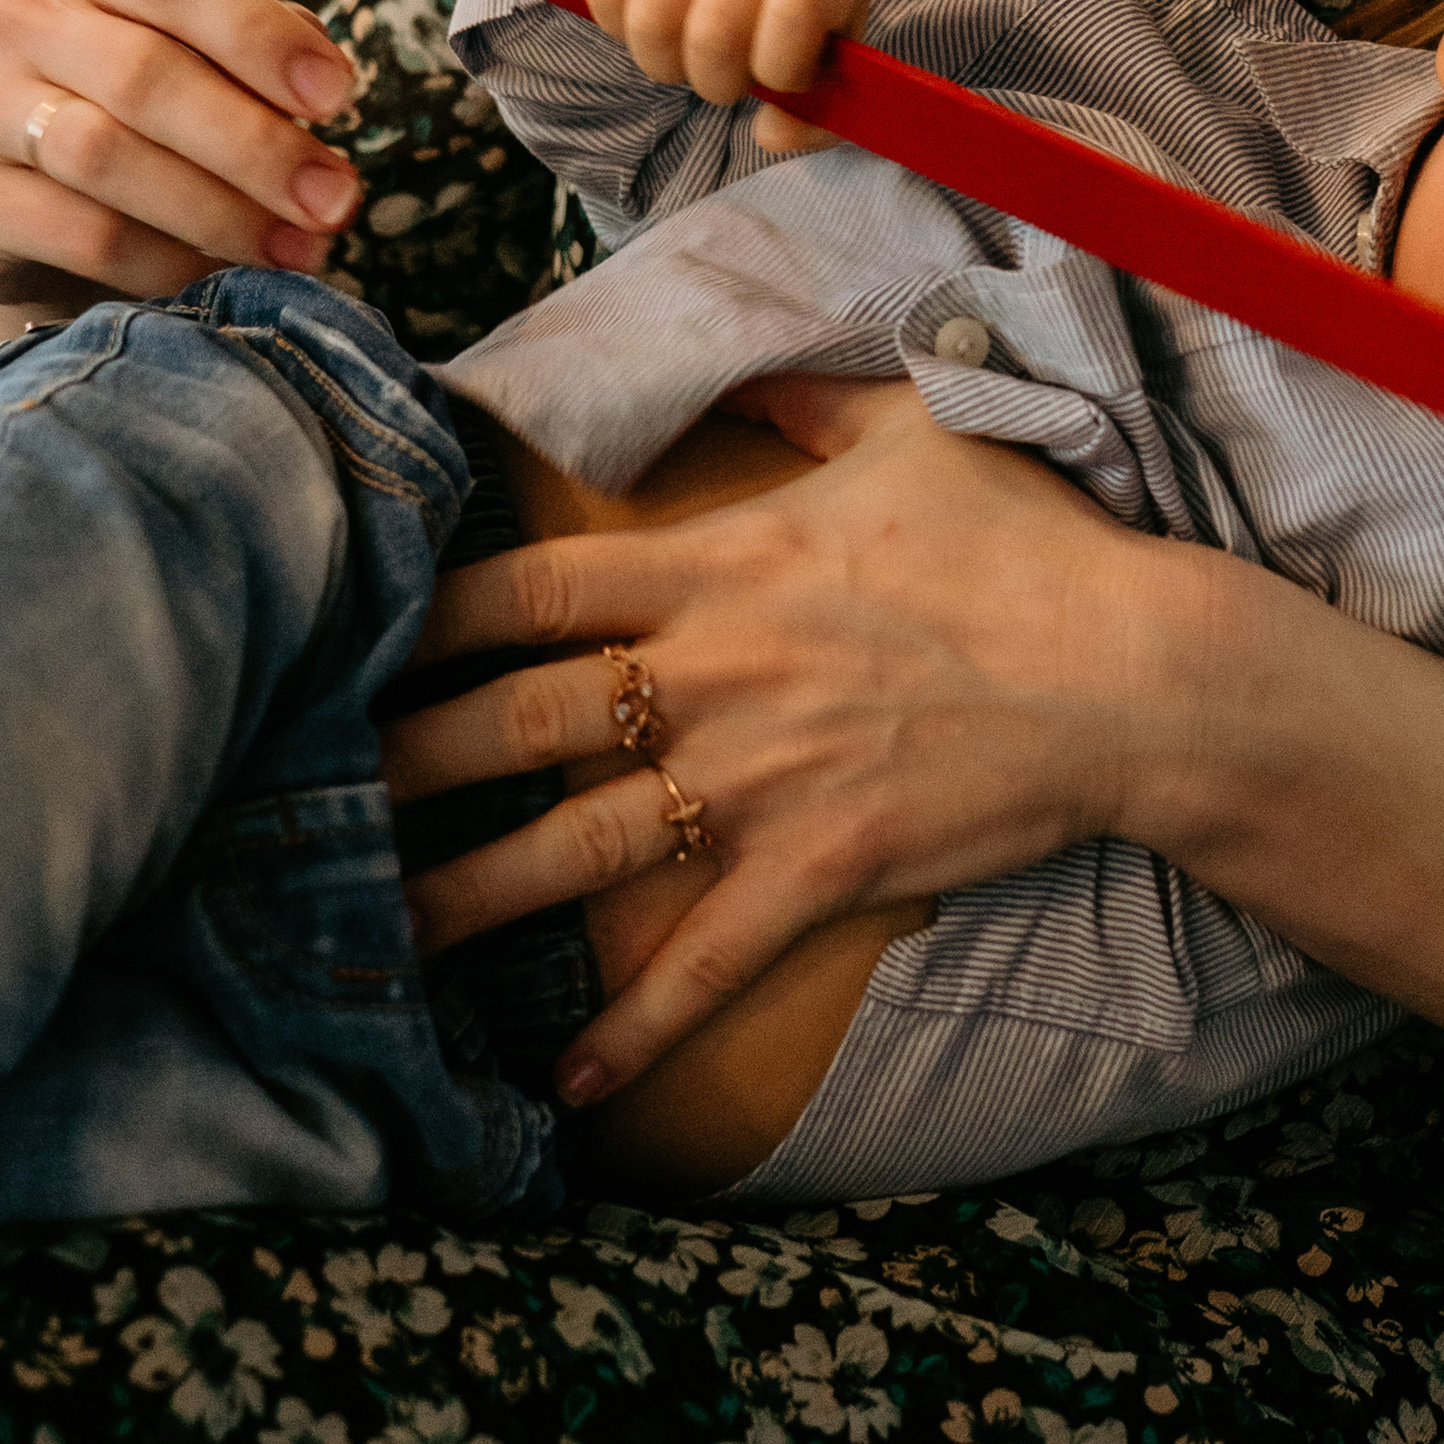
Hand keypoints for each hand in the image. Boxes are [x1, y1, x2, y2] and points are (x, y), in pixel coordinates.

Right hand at [0, 0, 363, 309]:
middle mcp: (25, 15)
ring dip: (221, 211)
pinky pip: (80, 234)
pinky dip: (163, 262)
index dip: (262, 36)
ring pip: (106, 156)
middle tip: (335, 201)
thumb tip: (326, 85)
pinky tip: (216, 277)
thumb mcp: (212, 59)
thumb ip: (269, 54)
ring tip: (299, 250)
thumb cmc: (160, 115)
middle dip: (258, 146)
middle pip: (145, 74)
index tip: (338, 98)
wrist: (48, 214)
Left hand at [383, 378, 1162, 1104]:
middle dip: (407, 763)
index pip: (536, 586)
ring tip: (379, 944)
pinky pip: (706, 960)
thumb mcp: (911, 430)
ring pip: (580, 846)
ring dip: (471, 900)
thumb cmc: (1024, 542)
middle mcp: (716, 673)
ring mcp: (763, 779)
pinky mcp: (821, 869)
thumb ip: (809, 399)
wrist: (1129, 669)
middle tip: (315, 802)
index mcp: (722, 564)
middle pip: (521, 718)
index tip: (356, 642)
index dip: (431, 616)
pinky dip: (633, 1028)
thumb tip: (751, 360)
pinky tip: (565, 1083)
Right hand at [579, 0, 870, 152]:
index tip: (783, 68)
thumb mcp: (837, 29)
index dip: (781, 70)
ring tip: (683, 48)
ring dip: (661, 61)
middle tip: (724, 71)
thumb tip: (768, 136)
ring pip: (649, 23)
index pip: (794, 17)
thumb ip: (822, 109)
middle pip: (711, 40)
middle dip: (713, 83)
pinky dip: (615, 25)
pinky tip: (647, 16)